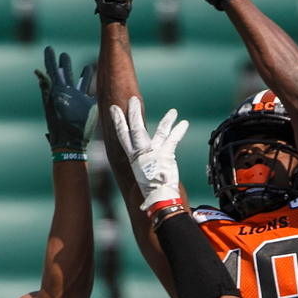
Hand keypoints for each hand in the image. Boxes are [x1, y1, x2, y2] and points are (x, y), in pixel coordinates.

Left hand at [34, 46, 97, 159]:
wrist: (70, 140)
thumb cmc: (58, 124)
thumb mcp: (51, 103)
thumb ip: (46, 87)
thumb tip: (38, 71)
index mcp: (57, 91)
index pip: (53, 70)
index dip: (50, 59)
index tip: (49, 48)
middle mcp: (68, 93)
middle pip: (66, 74)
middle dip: (65, 64)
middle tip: (64, 55)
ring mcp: (79, 100)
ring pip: (82, 82)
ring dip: (85, 74)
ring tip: (87, 67)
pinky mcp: (89, 106)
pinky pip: (93, 93)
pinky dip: (96, 88)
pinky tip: (101, 86)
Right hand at [110, 96, 189, 211]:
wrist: (158, 198)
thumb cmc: (151, 190)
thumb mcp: (142, 174)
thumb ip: (143, 163)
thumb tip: (144, 159)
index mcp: (133, 157)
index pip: (123, 136)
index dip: (118, 122)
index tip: (114, 110)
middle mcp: (142, 153)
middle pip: (136, 128)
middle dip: (133, 113)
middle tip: (132, 99)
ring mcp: (154, 152)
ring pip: (160, 132)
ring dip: (167, 120)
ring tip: (173, 111)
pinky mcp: (166, 154)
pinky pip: (174, 139)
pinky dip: (180, 130)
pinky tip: (184, 122)